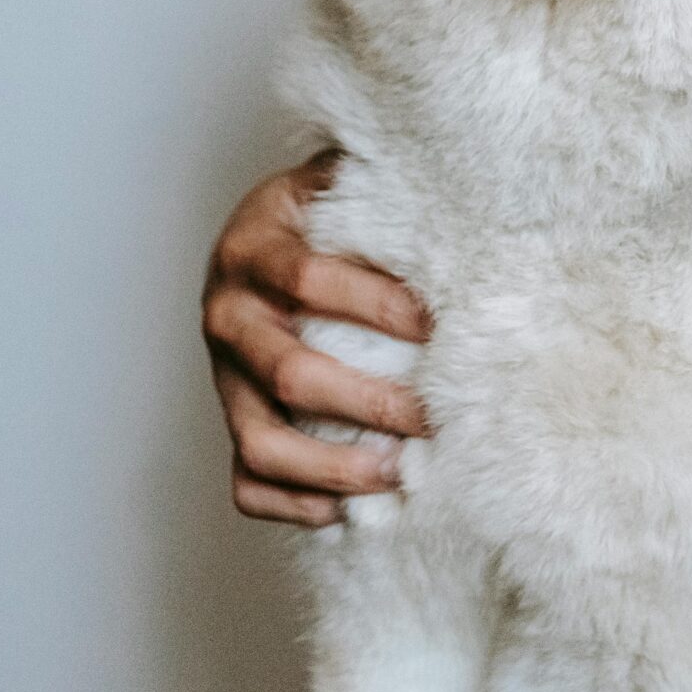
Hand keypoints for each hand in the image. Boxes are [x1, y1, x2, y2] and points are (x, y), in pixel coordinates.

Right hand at [202, 151, 431, 525]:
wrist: (265, 235)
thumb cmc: (324, 213)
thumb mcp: (341, 183)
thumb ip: (386, 189)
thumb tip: (469, 186)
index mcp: (253, 248)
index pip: (309, 280)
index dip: (378, 307)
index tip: (441, 329)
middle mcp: (226, 314)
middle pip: (290, 373)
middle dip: (370, 401)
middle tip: (436, 417)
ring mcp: (222, 377)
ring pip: (261, 442)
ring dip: (334, 466)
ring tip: (399, 474)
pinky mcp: (230, 420)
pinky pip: (247, 481)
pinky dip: (297, 504)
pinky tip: (354, 508)